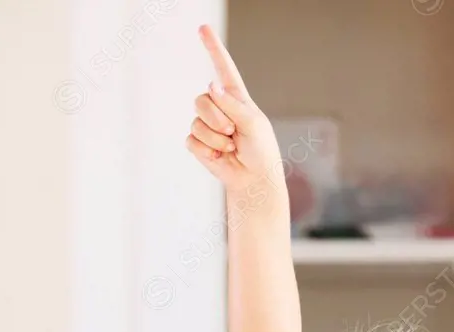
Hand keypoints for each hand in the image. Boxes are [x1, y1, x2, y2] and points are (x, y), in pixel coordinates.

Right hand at [187, 25, 286, 207]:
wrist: (254, 180)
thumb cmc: (260, 151)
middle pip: (203, 98)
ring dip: (216, 137)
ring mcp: (207, 126)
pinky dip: (208, 150)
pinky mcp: (199, 144)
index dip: (213, 48)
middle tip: (234, 133)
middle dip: (218, 118)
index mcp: (236, 98)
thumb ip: (232, 104)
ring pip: (197, 120)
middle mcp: (219, 108)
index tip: (203, 28)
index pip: (223, 68)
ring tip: (231, 146)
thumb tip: (211, 86)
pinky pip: (192, 140)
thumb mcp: (253, 123)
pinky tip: (220, 156)